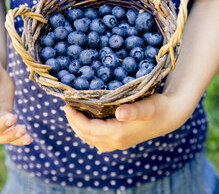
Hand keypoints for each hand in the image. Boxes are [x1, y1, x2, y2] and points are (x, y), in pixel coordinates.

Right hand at [0, 66, 31, 144]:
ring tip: (23, 130)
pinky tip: (28, 139)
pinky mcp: (6, 123)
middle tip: (12, 118)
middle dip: (1, 126)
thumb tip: (3, 84)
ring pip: (1, 136)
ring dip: (12, 135)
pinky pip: (11, 136)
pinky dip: (19, 139)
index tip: (9, 116)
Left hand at [63, 84, 195, 151]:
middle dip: (74, 122)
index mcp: (118, 133)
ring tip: (73, 113)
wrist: (170, 116)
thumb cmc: (158, 107)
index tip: (66, 105)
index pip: (88, 129)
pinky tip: (88, 122)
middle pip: (86, 135)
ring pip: (91, 140)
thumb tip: (119, 113)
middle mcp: (116, 142)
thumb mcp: (147, 106)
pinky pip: (98, 141)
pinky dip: (89, 132)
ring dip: (80, 128)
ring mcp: (118, 143)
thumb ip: (133, 110)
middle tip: (66, 107)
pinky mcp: (121, 141)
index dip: (75, 118)